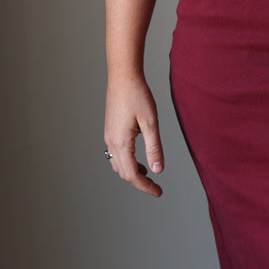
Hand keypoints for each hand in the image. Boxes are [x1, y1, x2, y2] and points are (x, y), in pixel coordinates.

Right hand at [104, 74, 164, 197]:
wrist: (123, 76)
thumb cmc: (138, 96)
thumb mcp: (151, 123)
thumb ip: (154, 148)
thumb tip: (157, 170)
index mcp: (121, 142)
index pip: (132, 174)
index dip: (145, 186)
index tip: (158, 192)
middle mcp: (111, 142)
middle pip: (124, 173)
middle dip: (140, 183)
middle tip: (156, 188)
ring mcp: (109, 136)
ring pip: (118, 165)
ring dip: (132, 173)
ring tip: (148, 175)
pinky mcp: (111, 131)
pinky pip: (116, 154)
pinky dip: (127, 163)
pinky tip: (139, 160)